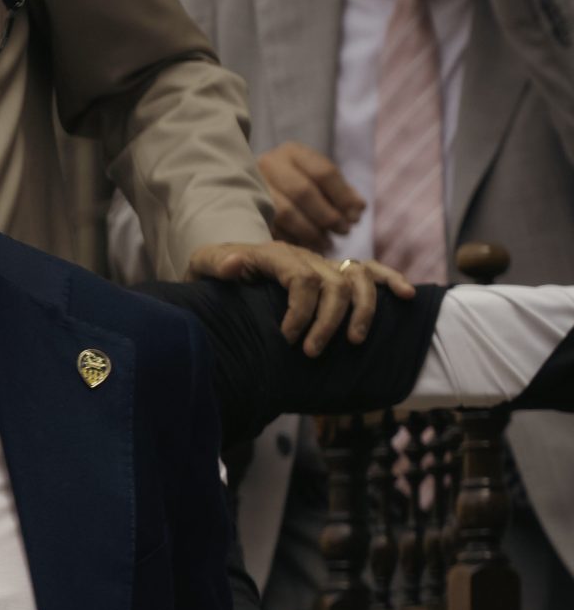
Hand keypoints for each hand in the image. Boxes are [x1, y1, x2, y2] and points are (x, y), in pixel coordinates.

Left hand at [187, 241, 414, 355]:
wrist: (223, 263)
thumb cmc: (211, 272)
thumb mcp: (201, 266)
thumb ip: (214, 264)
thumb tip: (234, 264)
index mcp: (275, 255)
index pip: (302, 278)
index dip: (302, 310)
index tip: (289, 339)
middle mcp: (305, 256)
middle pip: (333, 284)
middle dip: (328, 321)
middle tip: (312, 353)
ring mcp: (324, 263)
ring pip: (358, 278)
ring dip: (362, 311)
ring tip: (353, 342)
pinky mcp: (336, 271)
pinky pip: (371, 271)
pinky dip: (391, 280)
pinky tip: (407, 296)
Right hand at [255, 142, 364, 250]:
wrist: (254, 184)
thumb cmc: (295, 182)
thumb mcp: (317, 178)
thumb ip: (340, 192)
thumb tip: (357, 211)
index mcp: (292, 152)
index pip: (323, 172)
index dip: (343, 196)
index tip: (356, 216)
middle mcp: (269, 164)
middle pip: (304, 192)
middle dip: (327, 215)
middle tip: (343, 230)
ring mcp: (253, 186)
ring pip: (286, 212)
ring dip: (311, 231)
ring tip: (327, 242)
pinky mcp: (245, 209)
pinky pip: (272, 227)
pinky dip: (293, 239)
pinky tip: (308, 246)